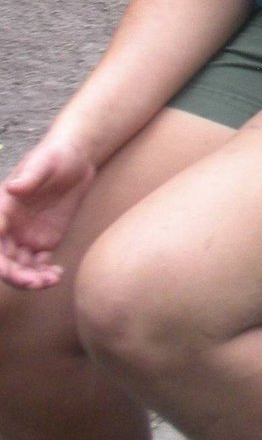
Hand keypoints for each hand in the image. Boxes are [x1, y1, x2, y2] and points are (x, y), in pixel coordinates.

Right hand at [0, 136, 95, 289]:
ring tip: (51, 281)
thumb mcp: (43, 162)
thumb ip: (29, 176)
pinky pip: (38, 265)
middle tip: (37, 282)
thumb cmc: (55, 157)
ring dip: (31, 280)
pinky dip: (44, 274)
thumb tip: (12, 188)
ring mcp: (25, 236)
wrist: (76, 159)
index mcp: (1, 211)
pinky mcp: (43, 241)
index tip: (8, 270)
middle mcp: (8, 228)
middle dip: (16, 276)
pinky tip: (57, 274)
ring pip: (20, 267)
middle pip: (4, 260)